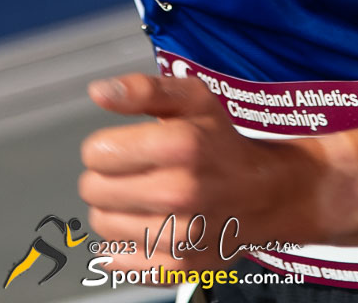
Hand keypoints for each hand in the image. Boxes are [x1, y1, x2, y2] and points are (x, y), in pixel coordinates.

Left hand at [79, 72, 335, 271]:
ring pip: (101, 223)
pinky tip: (142, 224)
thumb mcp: (191, 98)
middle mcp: (181, 192)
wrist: (264, 193)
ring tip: (139, 196)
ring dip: (111, 209)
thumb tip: (99, 92)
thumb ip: (141, 90)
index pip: (97, 153)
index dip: (102, 146)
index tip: (120, 146)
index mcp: (181, 144)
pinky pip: (116, 259)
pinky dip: (121, 242)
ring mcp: (179, 235)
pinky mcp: (177, 268)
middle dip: (103, 176)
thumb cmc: (221, 142)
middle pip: (93, 189)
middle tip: (131, 171)